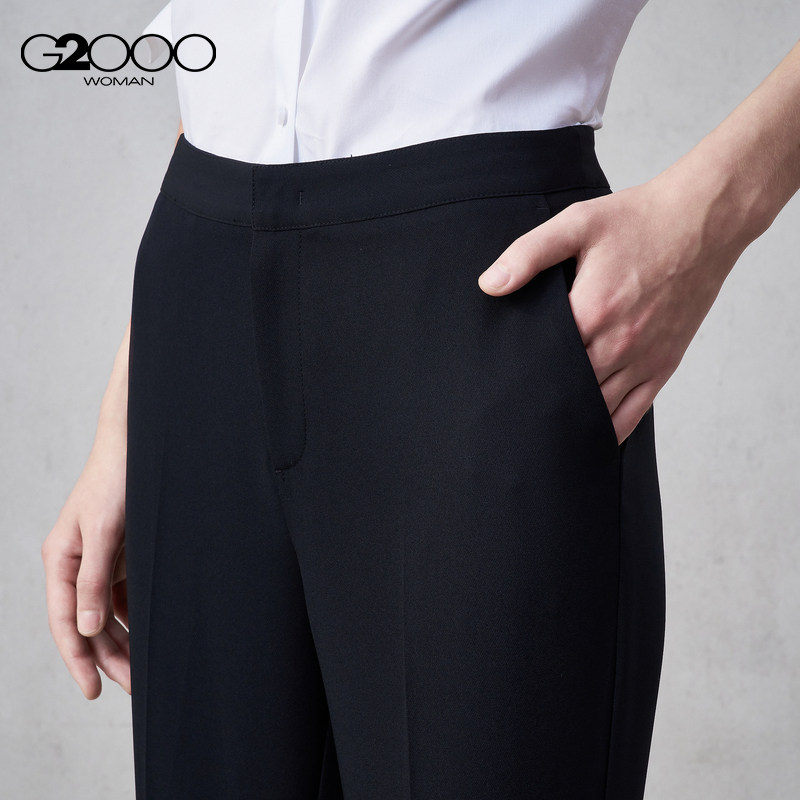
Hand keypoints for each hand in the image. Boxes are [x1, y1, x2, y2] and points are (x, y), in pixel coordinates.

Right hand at [42, 426, 130, 698]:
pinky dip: (135, 617)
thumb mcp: (104, 531)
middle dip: (108, 657)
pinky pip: (125, 597)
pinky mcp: (122, 556)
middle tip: (134, 687)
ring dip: (123, 641)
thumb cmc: (117, 482)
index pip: (66, 621)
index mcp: (62, 561)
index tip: (92, 690)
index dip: (78, 658)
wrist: (141, 447)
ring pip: (108, 614)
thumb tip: (88, 629)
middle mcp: (77, 566)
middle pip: (88, 624)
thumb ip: (94, 580)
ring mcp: (100, 562)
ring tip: (144, 671)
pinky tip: (151, 634)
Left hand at [477, 175, 743, 443]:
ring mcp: (644, 359)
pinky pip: (633, 413)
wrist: (703, 220)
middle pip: (567, 392)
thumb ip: (529, 254)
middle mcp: (619, 343)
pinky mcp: (663, 365)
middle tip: (510, 416)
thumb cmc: (638, 221)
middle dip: (539, 402)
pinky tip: (586, 438)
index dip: (518, 375)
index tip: (498, 385)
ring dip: (570, 422)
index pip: (543, 361)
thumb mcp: (577, 224)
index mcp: (592, 311)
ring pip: (598, 410)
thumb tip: (489, 284)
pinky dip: (608, 430)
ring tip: (539, 435)